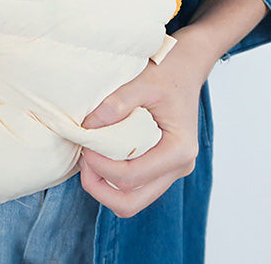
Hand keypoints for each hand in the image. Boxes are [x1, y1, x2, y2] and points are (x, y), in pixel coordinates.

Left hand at [78, 29, 219, 217]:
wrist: (187, 66)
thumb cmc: (169, 71)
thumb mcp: (143, 81)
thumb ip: (117, 104)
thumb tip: (89, 127)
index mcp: (179, 149)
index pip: (132, 176)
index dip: (101, 167)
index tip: (84, 146)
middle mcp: (180, 166)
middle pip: (132, 203)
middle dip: (100, 188)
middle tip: (83, 160)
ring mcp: (172, 170)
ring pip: (132, 200)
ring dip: (105, 187)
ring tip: (89, 159)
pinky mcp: (162, 166)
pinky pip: (135, 187)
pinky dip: (113, 180)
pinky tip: (101, 157)